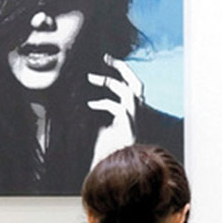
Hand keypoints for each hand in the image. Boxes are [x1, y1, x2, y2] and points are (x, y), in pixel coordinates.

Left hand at [88, 54, 144, 168]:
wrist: (118, 165)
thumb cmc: (111, 149)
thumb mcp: (103, 126)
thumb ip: (100, 113)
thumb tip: (85, 100)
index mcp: (132, 109)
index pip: (131, 84)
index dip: (120, 71)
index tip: (106, 61)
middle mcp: (136, 111)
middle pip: (136, 82)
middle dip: (122, 67)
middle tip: (106, 57)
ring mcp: (134, 117)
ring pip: (129, 91)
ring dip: (109, 81)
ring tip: (90, 78)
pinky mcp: (128, 124)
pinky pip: (117, 107)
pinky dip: (103, 103)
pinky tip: (90, 104)